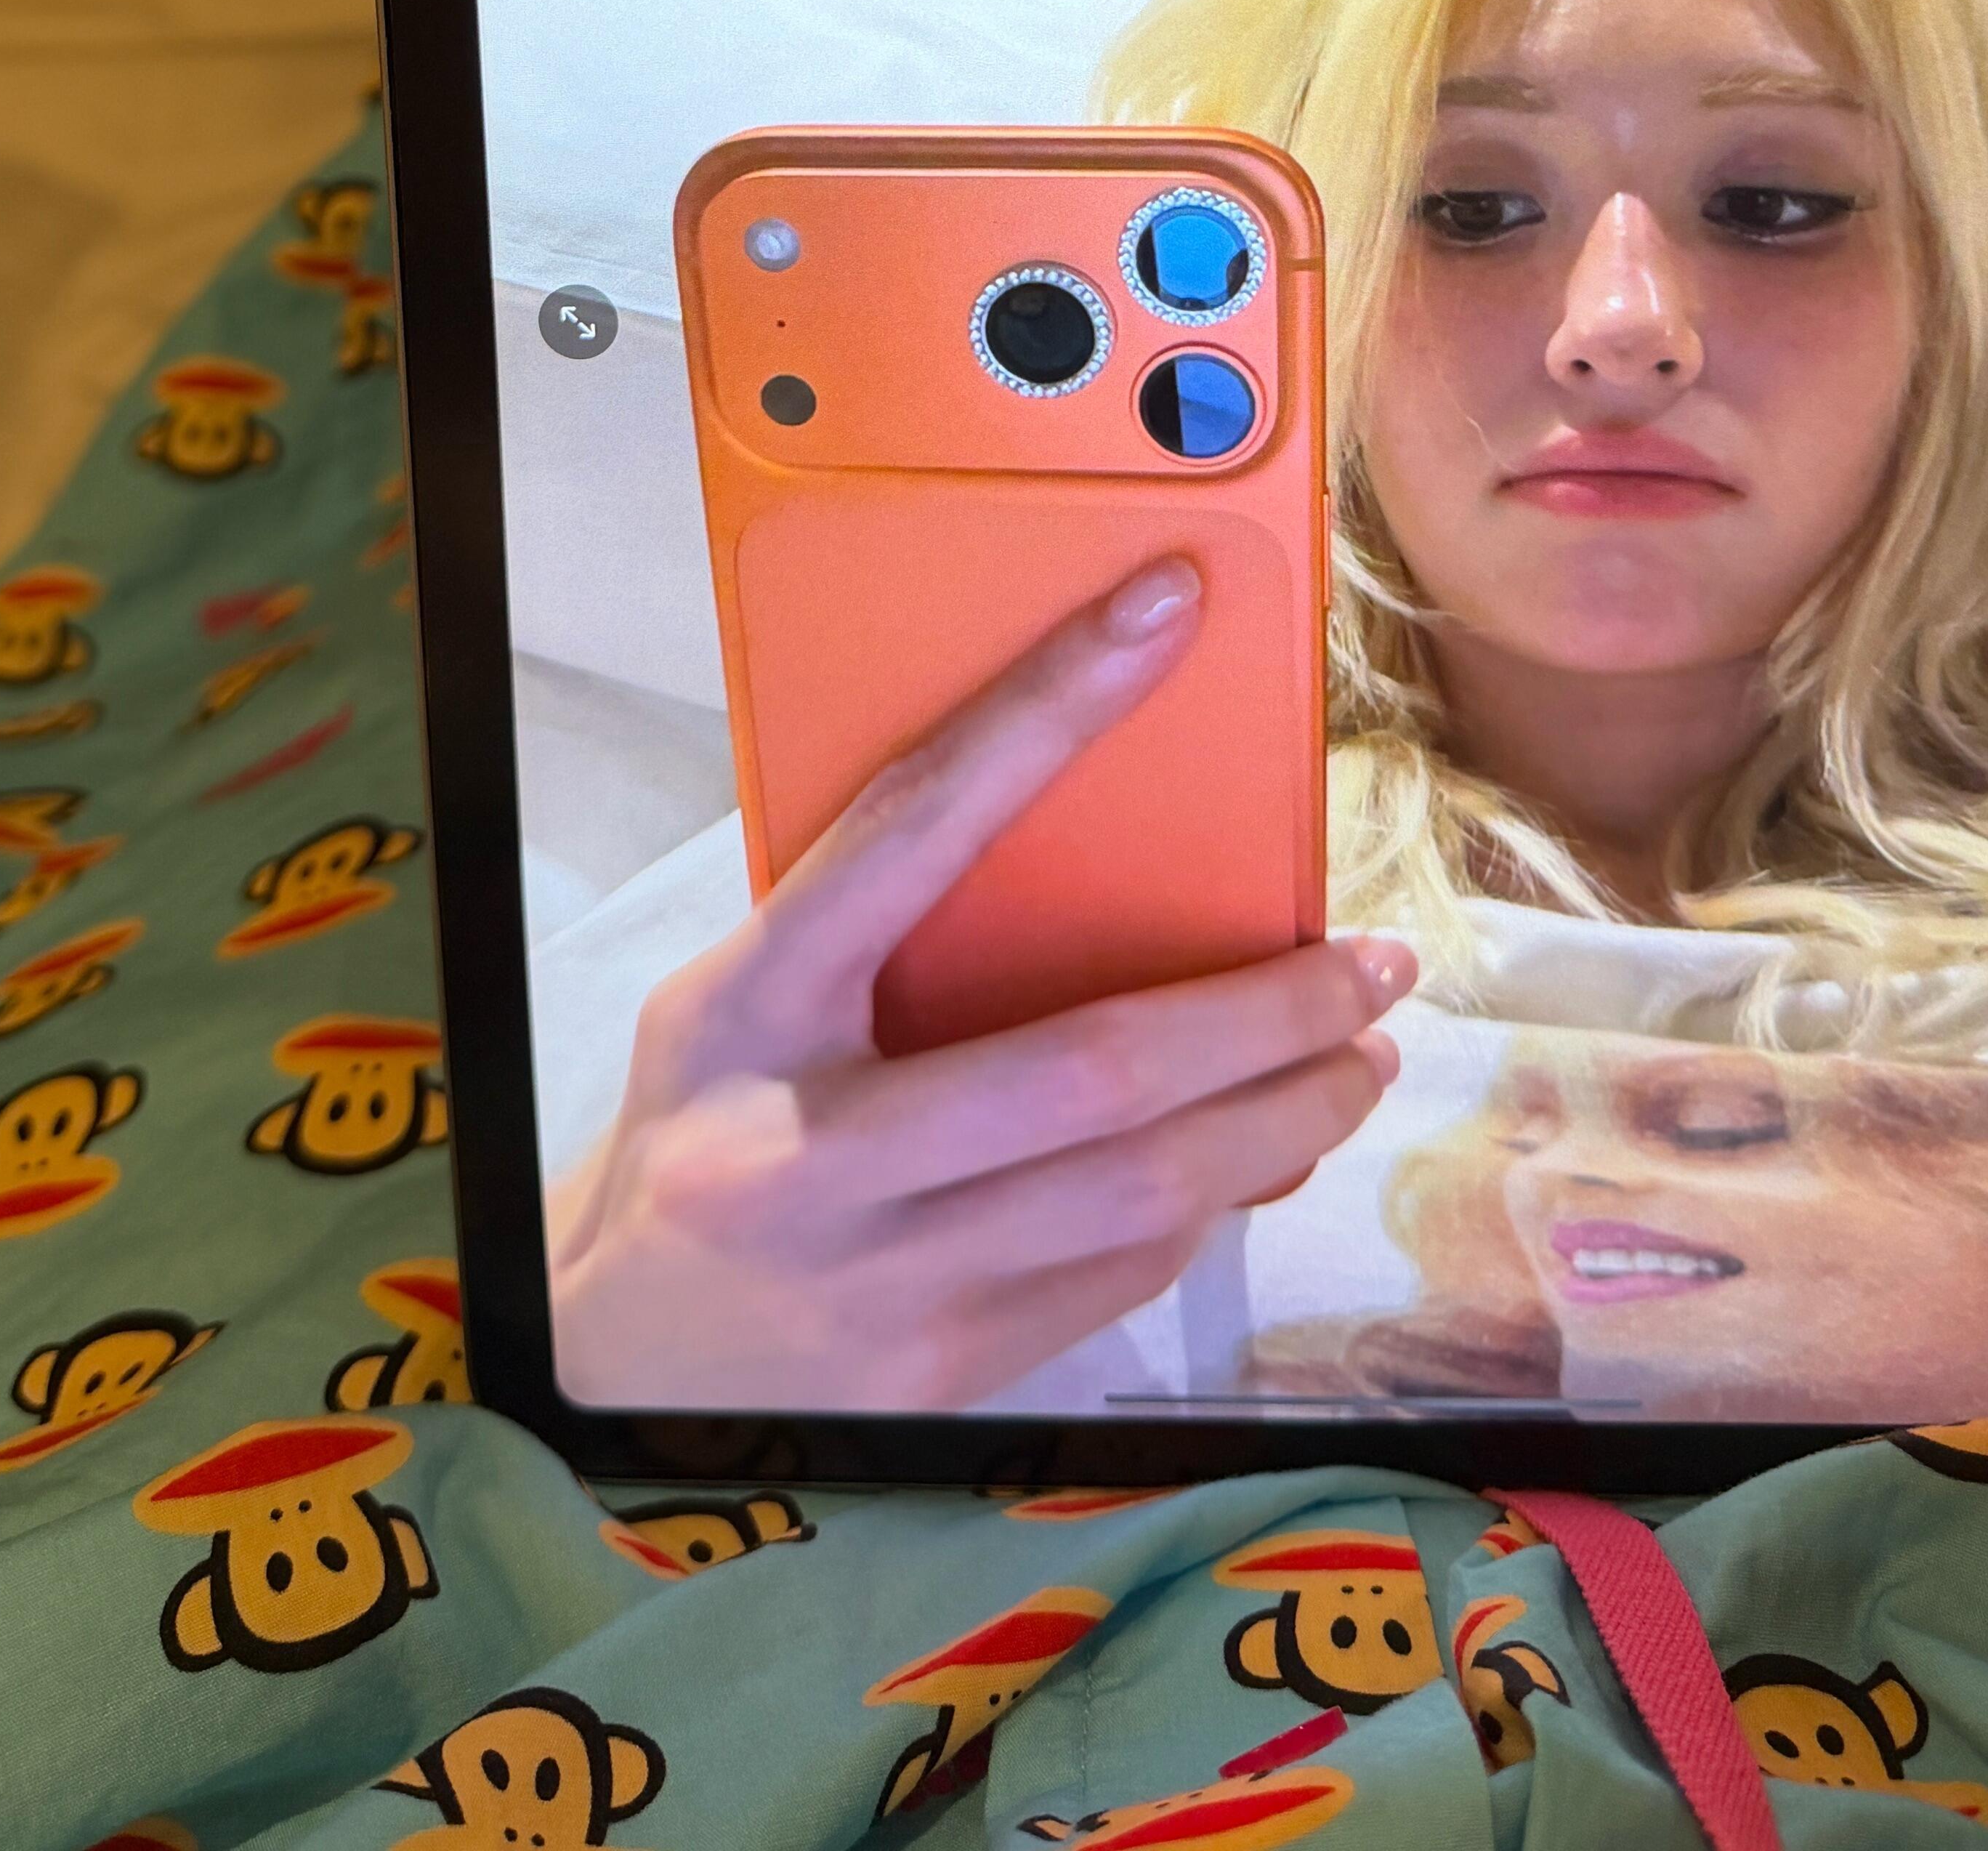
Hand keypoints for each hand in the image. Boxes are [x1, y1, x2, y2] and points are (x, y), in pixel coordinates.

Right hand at [547, 559, 1411, 1410]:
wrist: (613, 1354)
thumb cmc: (698, 1129)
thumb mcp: (736, 1001)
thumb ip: (867, 928)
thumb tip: (1063, 820)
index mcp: (751, 1007)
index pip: (914, 827)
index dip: (1045, 710)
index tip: (1163, 612)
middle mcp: (811, 1151)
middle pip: (1092, 1071)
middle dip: (1267, 1013)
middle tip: (1375, 965)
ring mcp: (884, 1283)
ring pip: (1142, 1192)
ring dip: (1284, 1117)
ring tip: (1362, 1059)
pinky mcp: (946, 1376)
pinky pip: (1124, 1277)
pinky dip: (1216, 1204)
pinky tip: (1267, 1154)